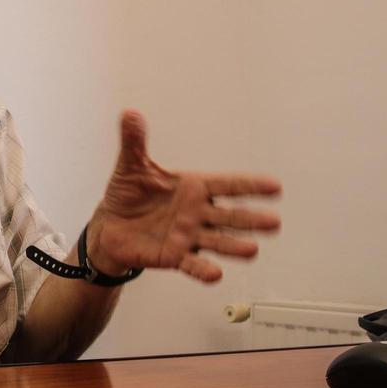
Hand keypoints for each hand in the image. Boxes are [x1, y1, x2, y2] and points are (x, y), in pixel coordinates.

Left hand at [87, 109, 280, 281]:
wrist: (111, 226)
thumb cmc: (128, 193)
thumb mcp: (131, 165)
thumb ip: (135, 141)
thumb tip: (129, 113)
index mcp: (193, 188)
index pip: (227, 185)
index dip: (250, 186)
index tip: (275, 186)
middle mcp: (197, 213)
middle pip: (230, 216)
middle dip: (251, 219)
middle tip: (274, 223)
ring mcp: (188, 236)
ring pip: (217, 241)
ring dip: (234, 246)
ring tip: (252, 250)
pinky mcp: (174, 257)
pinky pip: (192, 264)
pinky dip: (203, 269)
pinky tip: (216, 274)